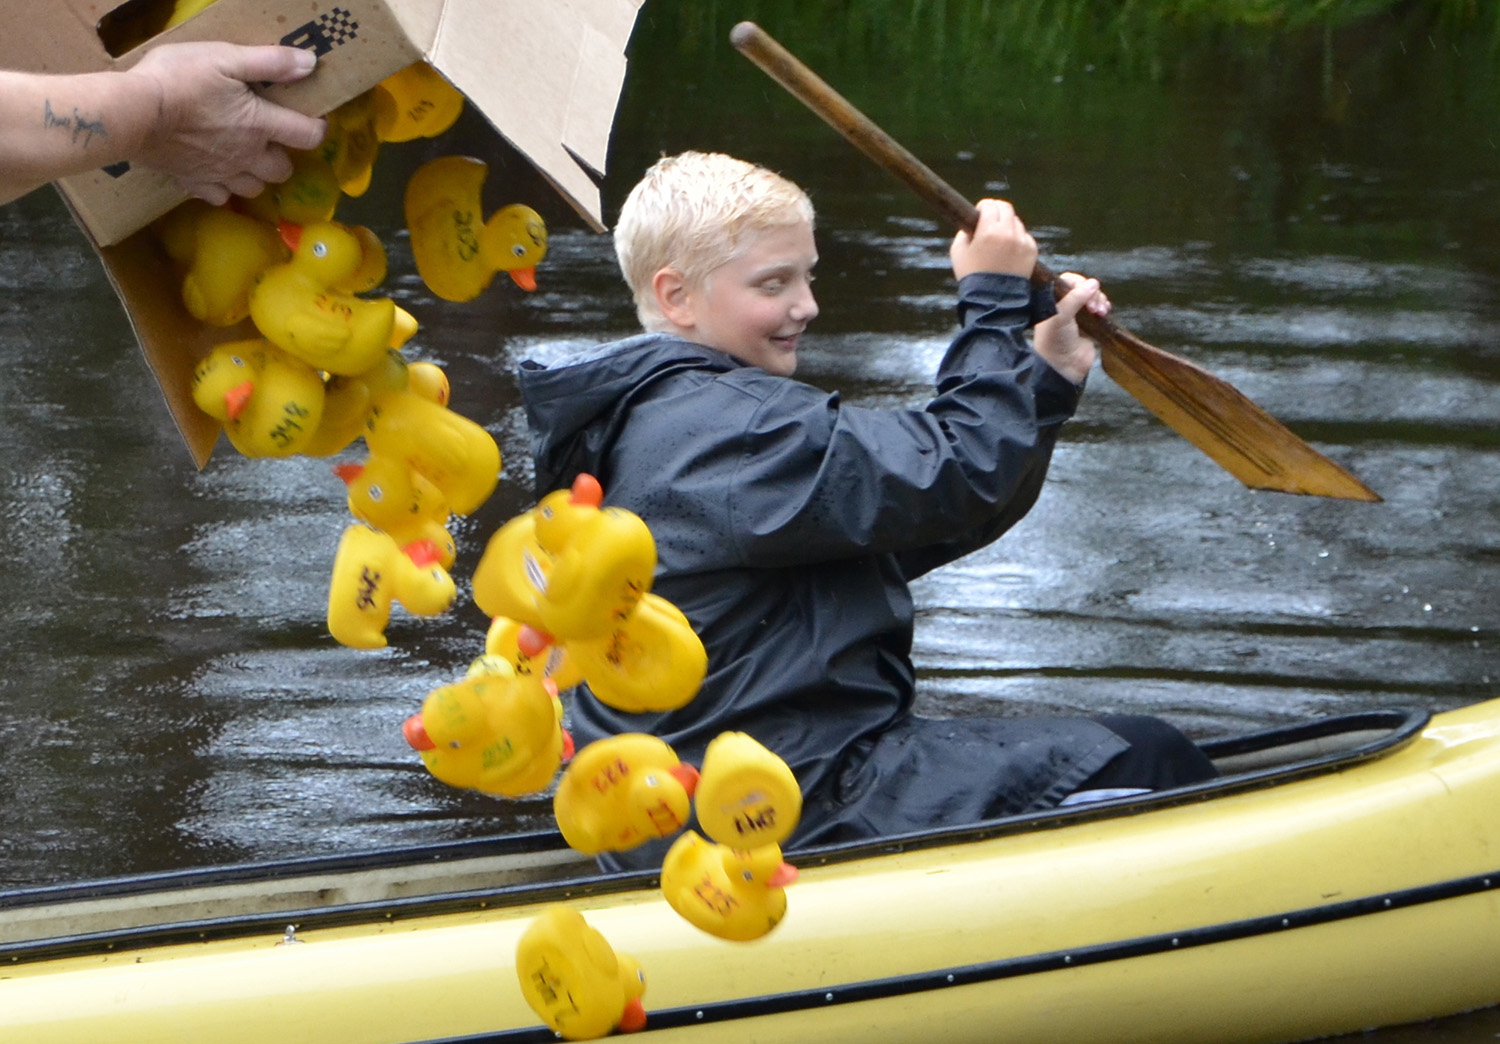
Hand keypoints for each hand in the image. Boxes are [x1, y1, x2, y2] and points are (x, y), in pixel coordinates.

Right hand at [129, 42, 327, 204]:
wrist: (131, 113)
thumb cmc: (178, 79)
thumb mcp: (225, 57)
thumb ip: (270, 62)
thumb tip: (310, 64)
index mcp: (259, 125)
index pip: (307, 136)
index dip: (316, 128)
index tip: (310, 118)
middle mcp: (247, 156)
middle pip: (282, 170)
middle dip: (282, 155)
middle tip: (268, 137)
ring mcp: (220, 174)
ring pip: (253, 188)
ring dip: (255, 175)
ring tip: (243, 155)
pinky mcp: (193, 182)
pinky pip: (218, 197)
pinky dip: (222, 188)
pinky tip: (214, 171)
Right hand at [950, 198, 1036, 279]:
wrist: (992, 299)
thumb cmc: (971, 275)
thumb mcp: (958, 251)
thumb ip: (965, 231)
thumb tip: (974, 221)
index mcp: (988, 230)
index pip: (989, 204)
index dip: (982, 207)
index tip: (979, 213)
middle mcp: (1008, 233)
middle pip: (1005, 208)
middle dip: (996, 211)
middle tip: (990, 219)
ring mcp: (1022, 241)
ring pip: (1016, 221)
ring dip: (1007, 225)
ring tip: (998, 240)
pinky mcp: (1032, 250)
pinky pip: (1024, 235)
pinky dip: (1017, 238)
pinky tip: (1008, 251)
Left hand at [1033, 273, 1109, 383]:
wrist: (1064, 367)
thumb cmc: (1056, 340)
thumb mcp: (1061, 315)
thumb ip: (1075, 297)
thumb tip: (1093, 283)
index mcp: (1053, 301)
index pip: (1068, 281)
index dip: (1079, 283)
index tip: (1085, 293)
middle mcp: (1065, 305)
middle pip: (1083, 287)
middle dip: (1092, 293)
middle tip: (1093, 307)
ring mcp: (1078, 315)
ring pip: (1093, 297)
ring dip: (1100, 300)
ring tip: (1100, 312)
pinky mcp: (1091, 324)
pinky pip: (1100, 308)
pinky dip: (1104, 306)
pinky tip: (1105, 312)